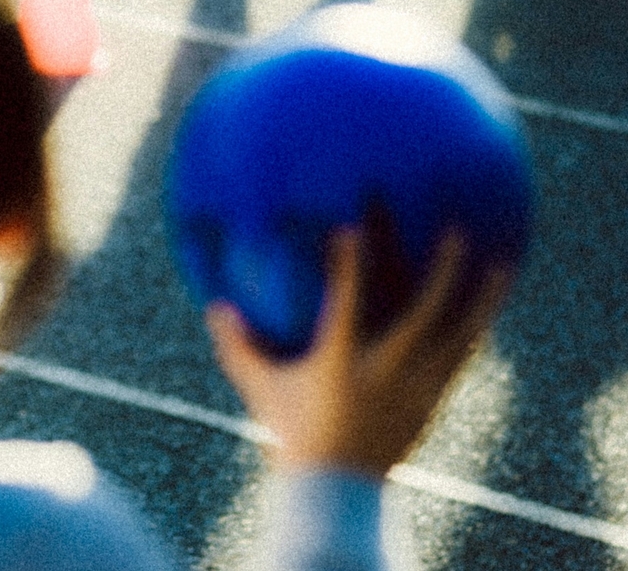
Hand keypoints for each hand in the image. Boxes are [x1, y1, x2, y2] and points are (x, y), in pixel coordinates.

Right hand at [205, 229, 511, 476]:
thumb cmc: (293, 434)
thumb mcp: (261, 388)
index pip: (345, 305)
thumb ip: (239, 347)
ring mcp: (414, 387)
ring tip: (500, 263)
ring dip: (479, 298)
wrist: (336, 489)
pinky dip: (476, 329)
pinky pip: (461, 359)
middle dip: (439, 270)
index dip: (348, 265)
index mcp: (340, 362)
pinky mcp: (431, 401)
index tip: (351, 226)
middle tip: (455, 229)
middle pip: (422, 313)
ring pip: (456, 336)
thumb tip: (215, 307)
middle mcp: (385, 370)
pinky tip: (488, 309)